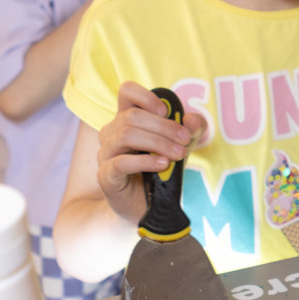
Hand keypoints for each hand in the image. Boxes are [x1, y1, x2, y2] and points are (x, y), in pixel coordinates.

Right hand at [95, 81, 203, 222]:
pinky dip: (145, 161)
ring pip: (126, 135)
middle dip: (164, 127)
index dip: (146, 96)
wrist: (147, 208)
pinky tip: (163, 165)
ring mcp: (106, 154)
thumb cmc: (161, 171)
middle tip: (184, 140)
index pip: (126, 92)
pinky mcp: (106, 175)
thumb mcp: (182, 146)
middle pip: (132, 116)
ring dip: (158, 142)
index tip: (166, 112)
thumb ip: (192, 130)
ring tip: (178, 155)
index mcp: (126, 119)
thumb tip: (192, 120)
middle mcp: (111, 133)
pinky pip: (121, 161)